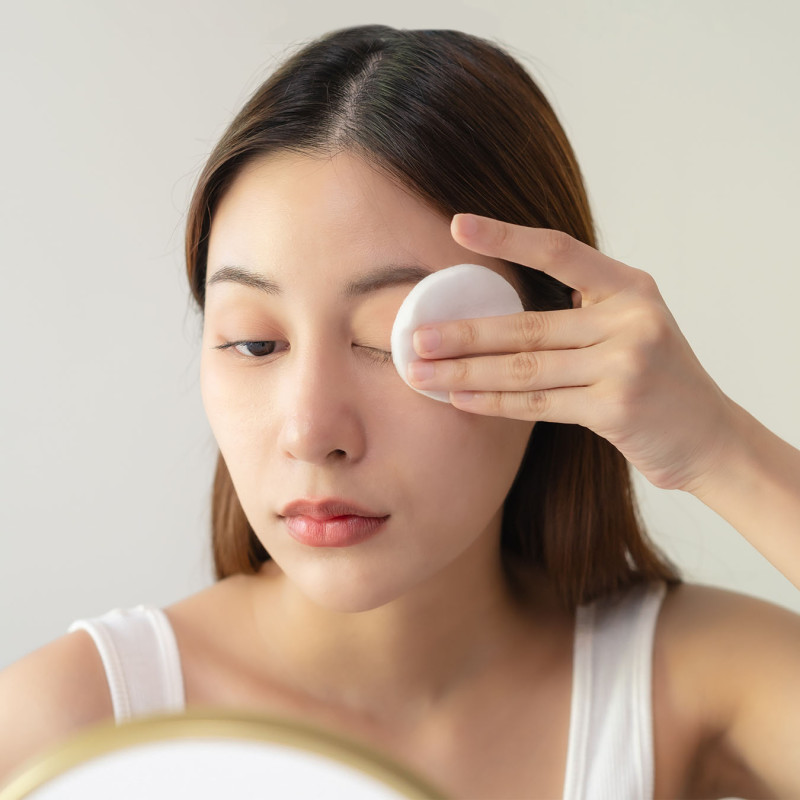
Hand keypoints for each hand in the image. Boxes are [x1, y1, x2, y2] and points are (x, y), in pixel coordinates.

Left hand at [407, 213, 734, 491]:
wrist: (707, 437)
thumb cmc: (655, 377)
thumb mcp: (630, 326)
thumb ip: (582, 309)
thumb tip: (500, 309)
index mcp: (629, 287)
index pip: (559, 252)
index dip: (506, 238)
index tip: (457, 226)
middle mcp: (630, 319)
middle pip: (527, 326)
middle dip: (463, 333)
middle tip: (414, 337)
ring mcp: (624, 365)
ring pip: (525, 368)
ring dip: (465, 371)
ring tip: (421, 371)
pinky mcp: (615, 409)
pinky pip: (538, 404)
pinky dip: (492, 402)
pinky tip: (458, 398)